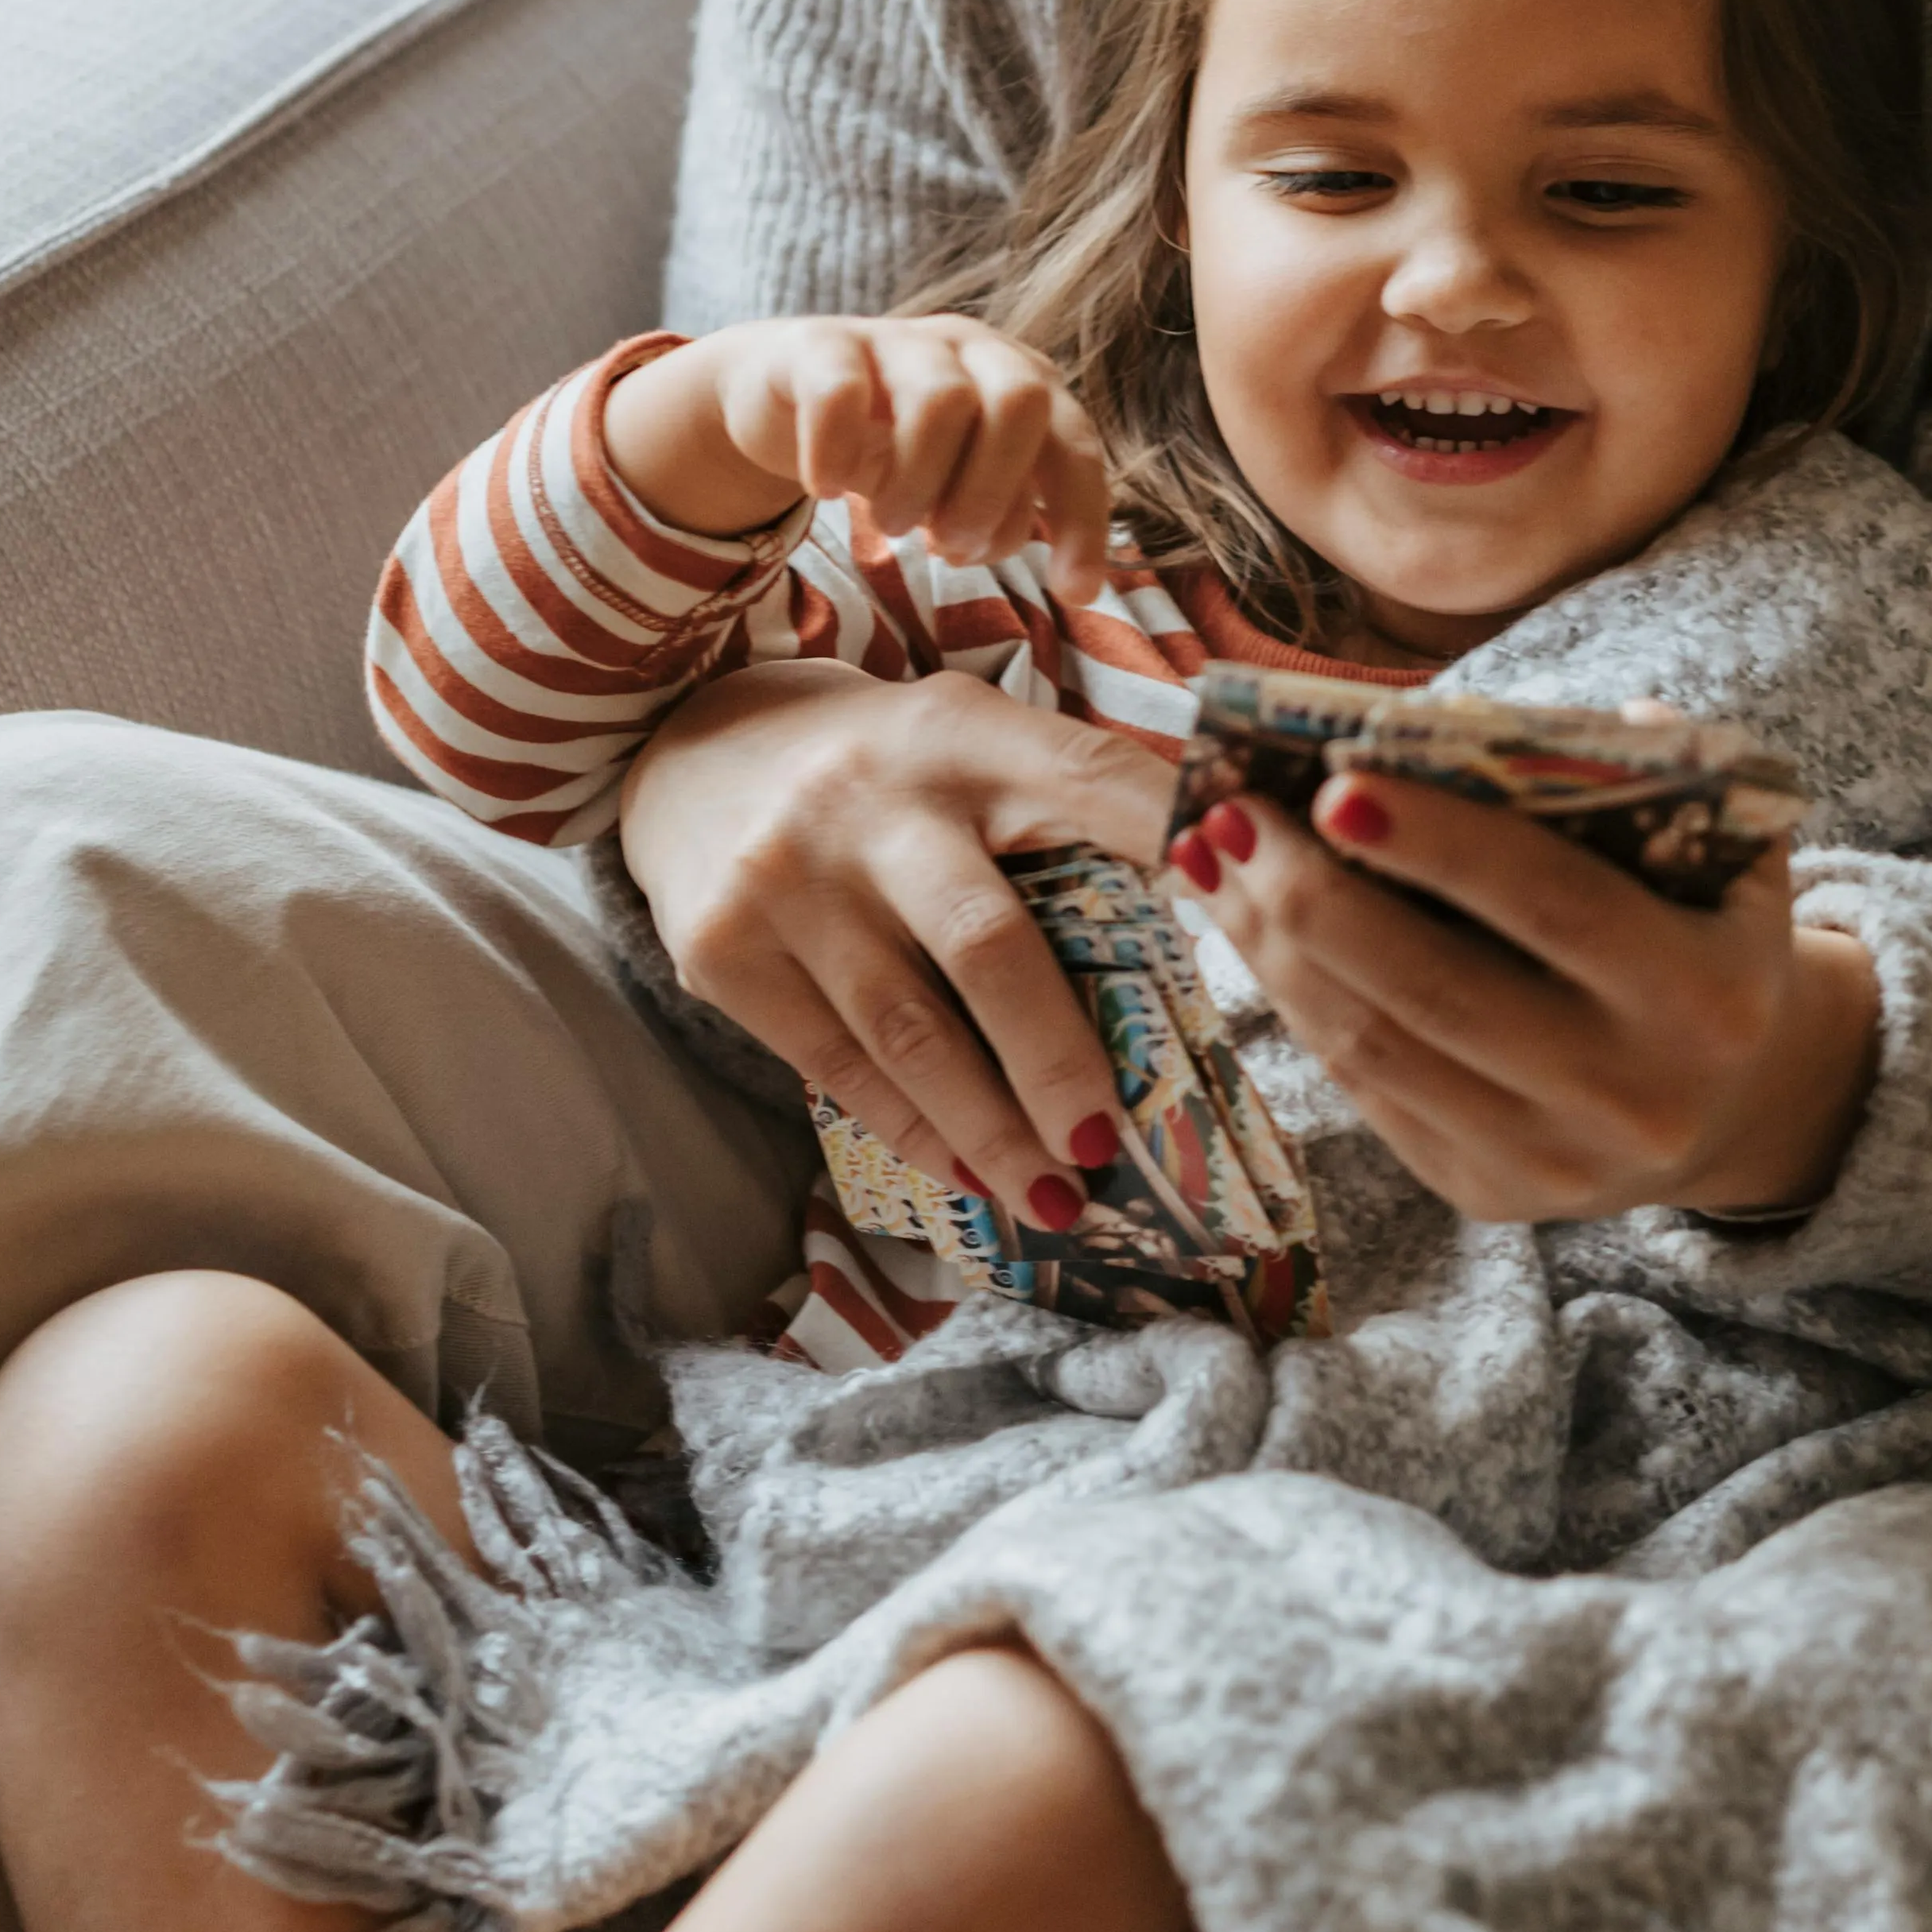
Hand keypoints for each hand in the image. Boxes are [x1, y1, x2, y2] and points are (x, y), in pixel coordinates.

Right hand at [605, 318, 1112, 596]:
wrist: (783, 390)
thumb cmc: (891, 447)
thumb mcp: (957, 483)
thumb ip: (999, 513)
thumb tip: (1009, 555)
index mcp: (1020, 383)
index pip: (1074, 446)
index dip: (1082, 520)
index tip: (1072, 593)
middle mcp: (971, 349)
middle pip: (1019, 402)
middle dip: (990, 494)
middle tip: (947, 547)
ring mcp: (896, 340)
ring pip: (940, 400)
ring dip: (917, 486)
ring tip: (891, 523)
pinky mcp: (821, 346)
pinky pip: (840, 394)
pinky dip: (835, 454)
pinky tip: (825, 488)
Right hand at [618, 661, 1173, 1212]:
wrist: (691, 750)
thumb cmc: (882, 765)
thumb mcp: (969, 741)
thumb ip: (1061, 802)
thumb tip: (1202, 901)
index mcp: (960, 734)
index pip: (1087, 780)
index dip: (1166, 841)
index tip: (1239, 906)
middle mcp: (871, 801)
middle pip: (985, 945)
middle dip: (1057, 1060)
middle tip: (1111, 1145)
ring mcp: (787, 879)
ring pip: (909, 1033)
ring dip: (990, 1132)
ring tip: (1054, 1197)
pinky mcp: (722, 952)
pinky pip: (836, 1066)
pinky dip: (912, 1131)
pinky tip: (967, 1175)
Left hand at [1167, 770, 1879, 1226]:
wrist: (1734, 1103)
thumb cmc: (1706, 934)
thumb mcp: (1728, 854)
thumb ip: (1665, 774)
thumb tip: (1533, 718)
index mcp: (1702, 996)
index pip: (1556, 906)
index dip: (1445, 846)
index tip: (1336, 784)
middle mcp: (1629, 1095)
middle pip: (1438, 990)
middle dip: (1317, 898)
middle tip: (1235, 814)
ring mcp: (1551, 1161)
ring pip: (1378, 1049)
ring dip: (1276, 948)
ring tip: (1210, 858)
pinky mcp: (1485, 1197)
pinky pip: (1368, 1092)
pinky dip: (1297, 1002)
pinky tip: (1250, 927)